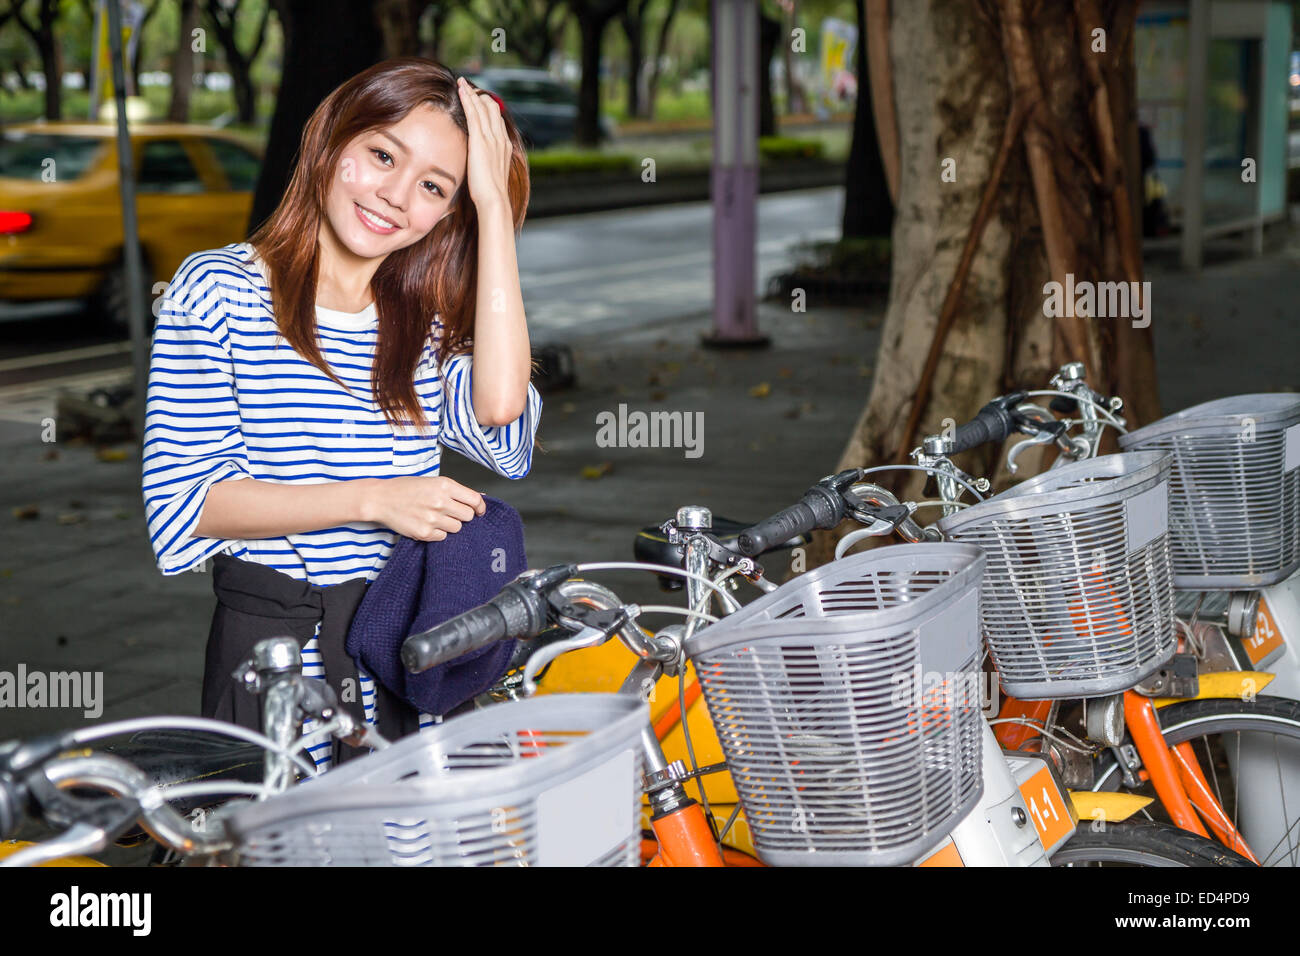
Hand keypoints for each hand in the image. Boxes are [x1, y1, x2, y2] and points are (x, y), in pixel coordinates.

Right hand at [363, 475, 485, 540]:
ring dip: (449, 525)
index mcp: (444, 485)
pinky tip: (426, 524)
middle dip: (462, 515)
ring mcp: (432, 518)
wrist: (380, 499)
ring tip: (434, 517)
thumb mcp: (432, 482)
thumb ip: (455, 491)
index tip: (479, 511)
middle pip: (468, 516)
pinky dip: (437, 533)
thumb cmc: (405, 488)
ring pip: (457, 528)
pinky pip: (443, 537)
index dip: (480, 507)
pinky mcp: (424, 533)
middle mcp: (440, 501)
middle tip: (450, 512)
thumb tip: (479, 498)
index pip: (475, 500)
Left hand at [457, 76, 510, 209]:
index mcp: (504, 147)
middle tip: (467, 86)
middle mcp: (500, 139)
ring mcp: (491, 138)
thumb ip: (487, 165)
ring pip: (483, 108)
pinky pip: (474, 113)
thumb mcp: (491, 176)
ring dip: (472, 93)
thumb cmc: (490, 194)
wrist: (494, 200)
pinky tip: (461, 89)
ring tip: (462, 82)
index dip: (487, 107)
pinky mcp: (480, 140)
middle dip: (480, 96)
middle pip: (492, 109)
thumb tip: (479, 165)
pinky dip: (468, 99)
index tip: (478, 100)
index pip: (496, 120)